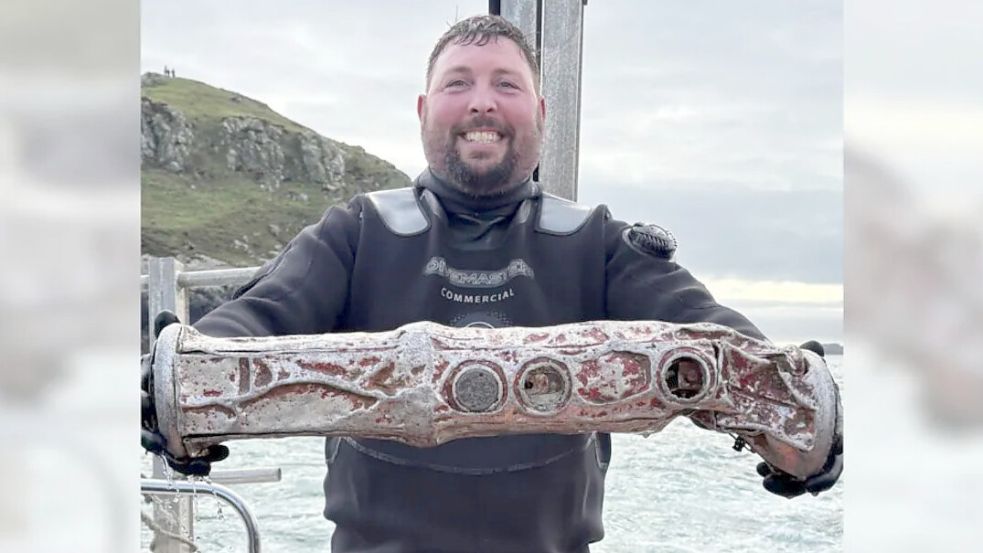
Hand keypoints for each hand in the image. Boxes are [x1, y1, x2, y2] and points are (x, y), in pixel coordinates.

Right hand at [141, 310, 228, 475]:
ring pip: (168, 451)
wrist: (200, 374)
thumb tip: (165, 315)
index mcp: (147, 388)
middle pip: (145, 431)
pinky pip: (187, 456)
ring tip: (203, 462)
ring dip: (182, 460)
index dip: (139, 404)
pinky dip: (200, 460)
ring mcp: (167, 430)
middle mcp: (153, 413)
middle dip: (151, 439)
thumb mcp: (175, 345)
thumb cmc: (180, 361)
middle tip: (162, 444)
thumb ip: (167, 331)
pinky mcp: (184, 441)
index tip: (146, 403)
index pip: (137, 399)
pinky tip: (219, 453)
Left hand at [757, 340, 842, 497]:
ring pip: (801, 477)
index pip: (837, 457)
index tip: (811, 485)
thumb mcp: (796, 363)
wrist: (763, 376)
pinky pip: (787, 472)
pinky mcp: (786, 452)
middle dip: (799, 485)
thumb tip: (814, 344)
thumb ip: (806, 356)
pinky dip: (776, 476)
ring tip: (763, 477)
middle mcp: (822, 440)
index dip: (828, 473)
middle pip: (818, 473)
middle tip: (772, 484)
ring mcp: (804, 448)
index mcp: (832, 425)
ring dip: (786, 485)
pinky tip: (761, 470)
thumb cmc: (786, 370)